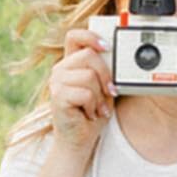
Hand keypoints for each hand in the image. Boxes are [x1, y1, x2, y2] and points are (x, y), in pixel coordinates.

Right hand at [48, 29, 114, 155]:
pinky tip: (90, 114)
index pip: (75, 36)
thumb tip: (120, 56)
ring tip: (96, 107)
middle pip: (89, 55)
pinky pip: (85, 93)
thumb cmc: (92, 113)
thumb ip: (105, 71)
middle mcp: (61, 69)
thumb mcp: (103, 88)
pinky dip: (94, 105)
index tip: (107, 46)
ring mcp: (56, 82)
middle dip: (106, 75)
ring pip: (89, 76)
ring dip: (99, 96)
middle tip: (110, 91)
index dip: (91, 36)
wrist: (79, 141)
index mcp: (71, 63)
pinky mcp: (57, 96)